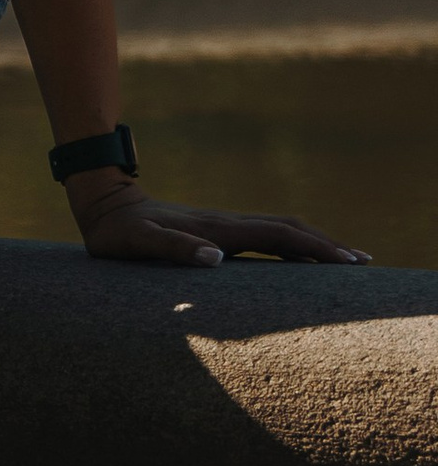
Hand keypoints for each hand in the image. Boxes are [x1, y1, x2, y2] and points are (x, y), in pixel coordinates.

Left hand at [72, 177, 368, 267]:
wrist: (104, 203)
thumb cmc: (119, 232)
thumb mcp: (139, 243)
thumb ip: (174, 249)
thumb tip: (216, 259)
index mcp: (218, 229)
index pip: (279, 236)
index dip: (315, 247)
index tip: (348, 261)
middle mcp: (226, 223)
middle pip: (288, 228)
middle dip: (326, 244)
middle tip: (362, 262)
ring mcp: (222, 224)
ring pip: (278, 227)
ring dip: (312, 241)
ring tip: (342, 259)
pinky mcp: (215, 229)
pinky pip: (263, 234)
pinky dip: (290, 243)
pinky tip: (297, 257)